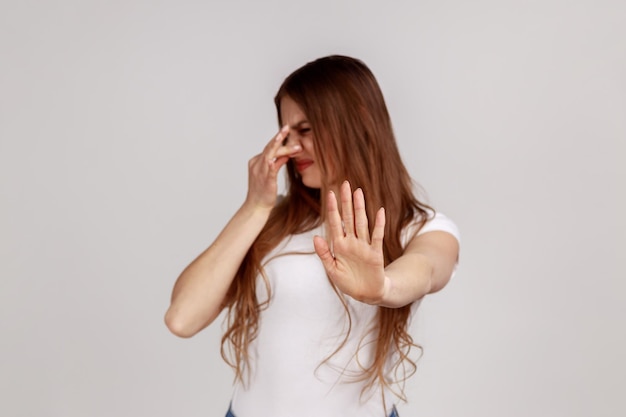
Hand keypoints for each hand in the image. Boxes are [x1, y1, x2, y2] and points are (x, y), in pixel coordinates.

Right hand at [245, 125, 300, 209]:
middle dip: (279, 137)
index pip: (269, 147)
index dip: (278, 139)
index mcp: (257, 162)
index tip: (287, 130)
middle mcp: (257, 164)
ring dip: (281, 146)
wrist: (256, 207)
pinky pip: (270, 170)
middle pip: (269, 148)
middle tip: (287, 127)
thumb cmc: (264, 192)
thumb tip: (286, 154)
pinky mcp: (266, 181)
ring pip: (270, 155)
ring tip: (286, 137)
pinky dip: (274, 163)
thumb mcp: (272, 174)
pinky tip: (279, 157)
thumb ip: (278, 163)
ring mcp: (260, 172)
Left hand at [313, 181, 387, 303]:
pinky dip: (379, 224)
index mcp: (339, 245)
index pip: (335, 223)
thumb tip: (315, 237)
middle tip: (345, 183)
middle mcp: (351, 242)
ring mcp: (364, 246)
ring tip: (359, 192)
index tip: (330, 193)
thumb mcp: (331, 270)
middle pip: (349, 218)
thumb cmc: (348, 282)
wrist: (366, 294)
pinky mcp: (375, 253)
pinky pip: (377, 236)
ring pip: (362, 223)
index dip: (333, 208)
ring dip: (360, 208)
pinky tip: (380, 211)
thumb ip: (324, 254)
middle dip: (346, 201)